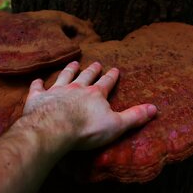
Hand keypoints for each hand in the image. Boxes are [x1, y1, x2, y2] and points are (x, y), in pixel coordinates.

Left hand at [22, 61, 156, 149]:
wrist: (55, 129)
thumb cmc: (87, 129)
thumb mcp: (117, 125)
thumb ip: (134, 116)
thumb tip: (155, 108)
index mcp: (95, 94)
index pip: (107, 83)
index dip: (111, 76)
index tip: (115, 69)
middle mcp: (77, 89)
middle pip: (86, 76)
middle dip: (92, 70)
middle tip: (96, 63)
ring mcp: (56, 91)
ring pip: (64, 76)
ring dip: (69, 70)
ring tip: (74, 63)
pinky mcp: (38, 98)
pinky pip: (38, 88)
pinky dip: (38, 83)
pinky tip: (38, 80)